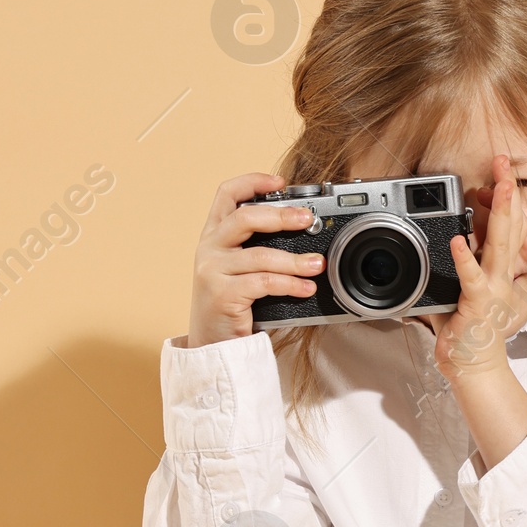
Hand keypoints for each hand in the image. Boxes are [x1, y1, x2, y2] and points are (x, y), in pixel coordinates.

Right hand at [188, 172, 326, 345]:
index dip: (252, 182)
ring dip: (295, 260)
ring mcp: (212, 271)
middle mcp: (208, 249)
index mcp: (213, 236)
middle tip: (307, 218)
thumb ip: (257, 248)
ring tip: (317, 263)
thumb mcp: (239, 269)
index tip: (280, 181)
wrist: (212, 345)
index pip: (226, 194)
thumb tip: (302, 232)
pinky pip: (264, 283)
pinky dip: (290, 284)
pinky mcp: (222, 295)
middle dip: (280, 215)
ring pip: (260, 255)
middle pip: (244, 217)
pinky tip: (306, 288)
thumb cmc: (232, 305)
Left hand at [430, 152, 526, 385]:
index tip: (502, 174)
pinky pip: (472, 278)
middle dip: (508, 192)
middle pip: (510, 225)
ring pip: (500, 243)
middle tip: (505, 163)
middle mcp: (501, 275)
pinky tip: (459, 241)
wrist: (475, 367)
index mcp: (498, 269)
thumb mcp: (460, 293)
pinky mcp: (478, 304)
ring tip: (499, 186)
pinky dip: (465, 259)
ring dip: (500, 213)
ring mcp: (493, 288)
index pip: (508, 227)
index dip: (507, 199)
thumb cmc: (469, 333)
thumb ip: (452, 269)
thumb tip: (437, 250)